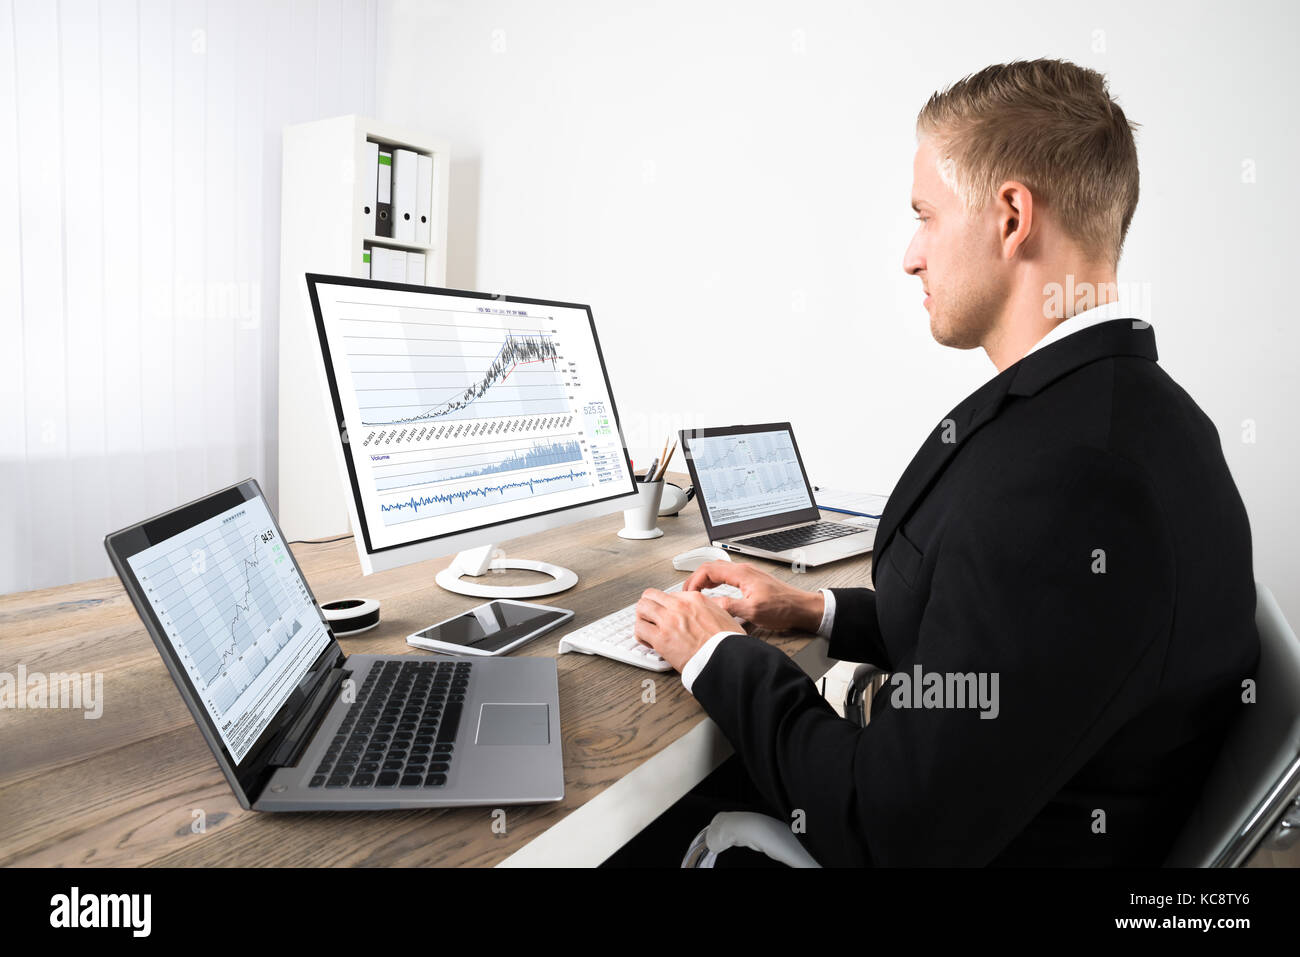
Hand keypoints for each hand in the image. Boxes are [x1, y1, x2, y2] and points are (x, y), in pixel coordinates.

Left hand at [634, 587, 745, 672]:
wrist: (726, 659)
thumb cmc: (728, 642)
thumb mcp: (723, 615)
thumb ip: (709, 609)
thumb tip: (704, 613)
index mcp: (695, 599)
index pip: (669, 595)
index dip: (666, 606)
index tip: (666, 614)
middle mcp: (679, 606)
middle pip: (650, 596)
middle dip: (649, 606)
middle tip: (650, 617)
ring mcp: (668, 621)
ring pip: (641, 608)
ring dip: (642, 618)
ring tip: (647, 628)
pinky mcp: (661, 639)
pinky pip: (639, 629)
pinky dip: (641, 635)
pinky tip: (648, 641)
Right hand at [683, 560, 824, 632]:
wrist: (802, 608)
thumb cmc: (783, 608)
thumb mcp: (753, 611)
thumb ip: (729, 607)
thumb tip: (710, 605)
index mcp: (742, 574)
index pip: (708, 569)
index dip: (694, 581)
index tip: (688, 594)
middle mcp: (744, 570)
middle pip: (711, 567)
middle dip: (696, 579)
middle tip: (687, 593)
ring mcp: (748, 574)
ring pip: (719, 571)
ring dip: (705, 580)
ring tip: (696, 593)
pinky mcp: (751, 581)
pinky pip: (727, 576)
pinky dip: (715, 582)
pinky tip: (714, 592)